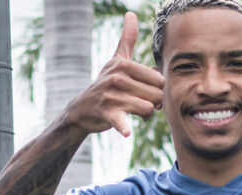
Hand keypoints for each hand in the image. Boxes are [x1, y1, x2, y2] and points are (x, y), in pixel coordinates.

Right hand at [65, 12, 164, 136]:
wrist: (82, 109)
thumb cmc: (105, 84)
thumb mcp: (115, 61)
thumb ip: (126, 39)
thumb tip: (131, 14)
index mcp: (123, 65)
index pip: (159, 80)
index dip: (157, 90)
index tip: (146, 93)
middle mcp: (117, 78)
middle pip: (156, 95)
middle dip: (153, 104)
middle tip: (141, 105)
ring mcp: (111, 95)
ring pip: (147, 109)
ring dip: (145, 116)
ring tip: (134, 113)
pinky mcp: (107, 113)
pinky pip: (123, 122)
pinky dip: (124, 128)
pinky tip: (126, 132)